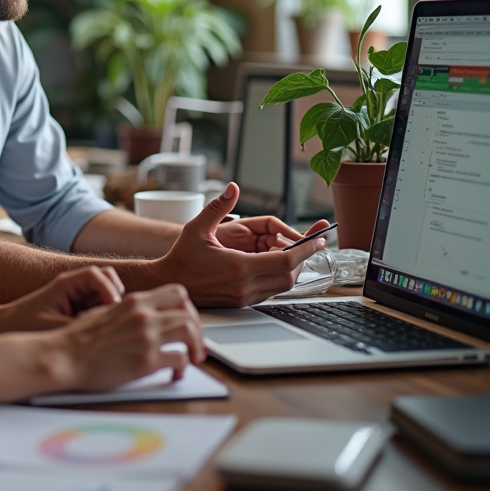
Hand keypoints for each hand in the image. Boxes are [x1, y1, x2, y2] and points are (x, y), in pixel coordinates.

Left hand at [0, 266, 124, 331]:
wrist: (6, 326)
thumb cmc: (25, 324)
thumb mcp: (53, 326)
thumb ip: (80, 325)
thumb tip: (105, 329)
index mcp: (66, 283)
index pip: (97, 275)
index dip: (109, 290)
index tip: (111, 310)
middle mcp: (73, 285)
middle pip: (106, 280)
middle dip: (112, 298)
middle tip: (107, 320)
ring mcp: (76, 295)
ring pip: (104, 294)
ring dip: (107, 308)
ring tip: (97, 327)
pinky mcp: (77, 307)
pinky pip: (97, 307)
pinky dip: (100, 316)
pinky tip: (91, 332)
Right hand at [54, 284, 204, 392]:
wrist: (64, 355)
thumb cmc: (78, 338)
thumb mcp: (104, 312)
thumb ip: (126, 311)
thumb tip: (140, 316)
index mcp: (135, 302)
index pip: (177, 293)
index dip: (188, 309)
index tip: (186, 322)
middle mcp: (144, 315)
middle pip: (189, 312)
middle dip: (198, 330)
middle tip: (196, 344)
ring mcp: (147, 337)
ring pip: (190, 332)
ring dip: (197, 347)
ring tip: (193, 359)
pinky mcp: (146, 361)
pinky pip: (180, 360)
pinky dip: (183, 368)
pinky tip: (175, 374)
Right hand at [159, 183, 326, 306]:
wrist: (170, 283)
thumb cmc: (182, 256)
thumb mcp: (197, 228)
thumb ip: (217, 207)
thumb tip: (231, 188)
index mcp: (239, 267)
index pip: (286, 260)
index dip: (306, 249)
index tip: (319, 239)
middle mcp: (245, 285)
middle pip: (289, 275)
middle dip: (303, 258)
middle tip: (312, 243)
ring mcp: (244, 297)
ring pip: (282, 285)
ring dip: (291, 268)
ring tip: (294, 251)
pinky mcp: (241, 302)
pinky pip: (270, 291)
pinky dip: (278, 277)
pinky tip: (274, 263)